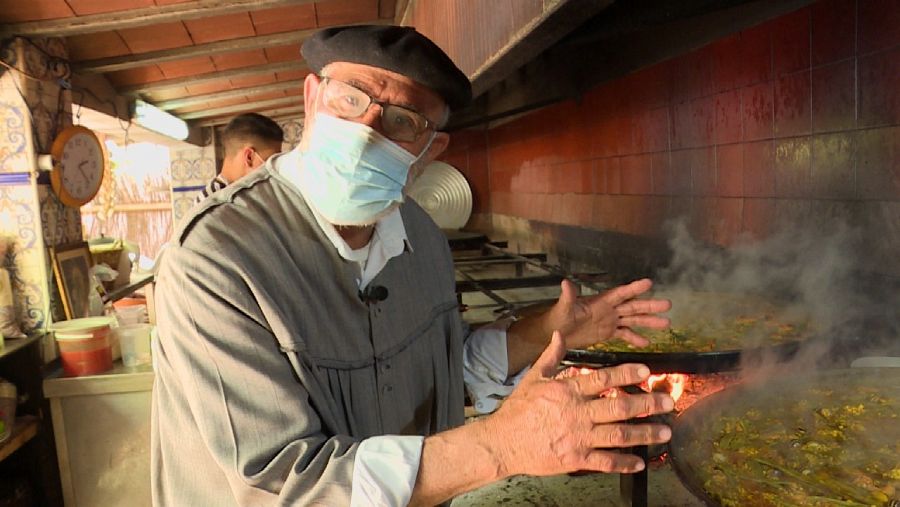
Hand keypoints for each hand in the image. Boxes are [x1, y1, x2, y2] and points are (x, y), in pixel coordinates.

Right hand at [480, 331, 672, 477]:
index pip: (604, 378)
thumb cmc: (518, 410)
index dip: (627, 374)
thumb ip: (551, 356)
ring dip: (645, 433)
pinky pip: (605, 461)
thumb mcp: (533, 378)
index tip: (647, 371)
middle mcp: (577, 413)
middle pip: (619, 407)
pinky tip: (640, 461)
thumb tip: (560, 334)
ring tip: (665, 431)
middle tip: (667, 401)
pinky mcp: (575, 459)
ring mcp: (578, 437)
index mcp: (567, 391)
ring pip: (619, 435)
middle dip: (647, 404)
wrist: (502, 442)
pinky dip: (624, 462)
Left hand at [543, 278, 671, 349]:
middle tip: (668, 304)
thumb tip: (565, 283)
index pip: (620, 293)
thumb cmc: (558, 317)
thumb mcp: (563, 307)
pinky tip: (647, 343)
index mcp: (600, 301)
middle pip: (633, 306)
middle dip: (650, 306)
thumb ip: (568, 296)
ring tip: (666, 323)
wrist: (555, 333)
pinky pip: (625, 335)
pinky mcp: (607, 333)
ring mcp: (610, 321)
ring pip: (633, 320)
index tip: (649, 283)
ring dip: (649, 322)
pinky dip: (635, 338)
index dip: (634, 289)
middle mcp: (608, 309)